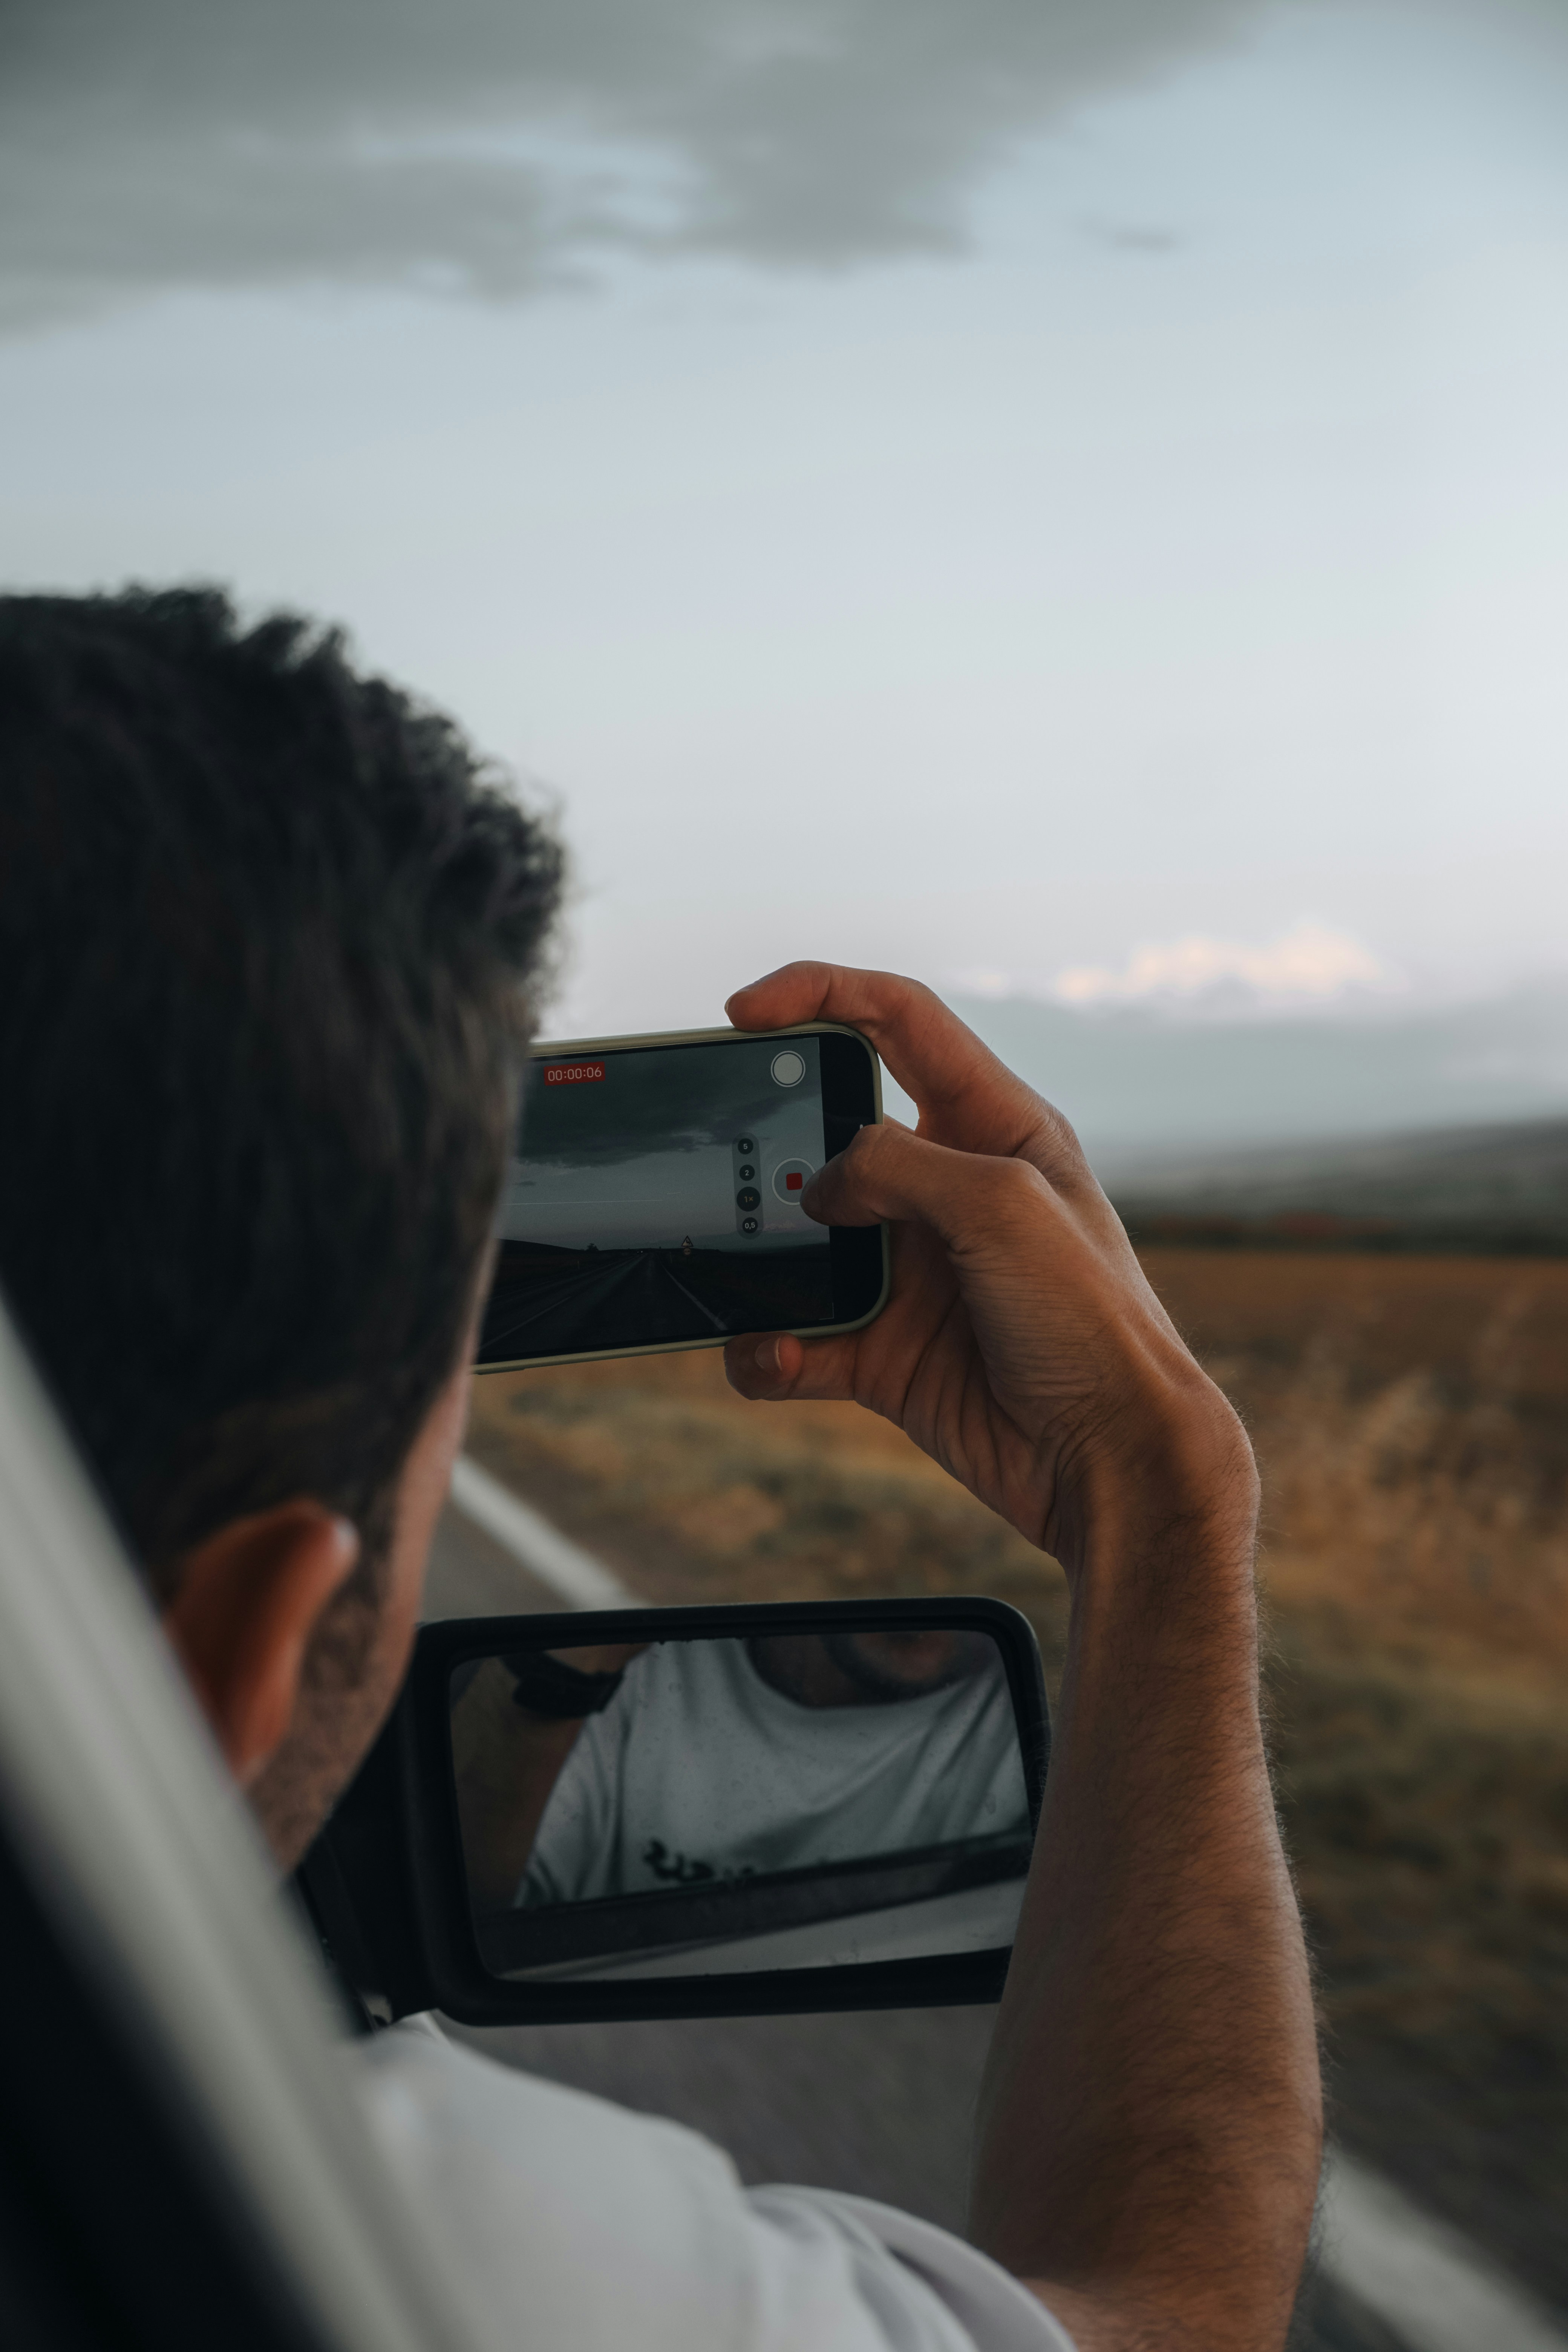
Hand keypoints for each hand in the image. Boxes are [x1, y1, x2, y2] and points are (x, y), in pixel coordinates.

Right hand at [723, 963, 1254, 1575]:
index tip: (743, 1011)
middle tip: (726, 1156)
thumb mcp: (1002, 1206)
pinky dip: (769, 1348)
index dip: (819, 994)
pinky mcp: (885, 1351)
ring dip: (758, 1257)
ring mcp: (911, 1273)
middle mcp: (948, 1191)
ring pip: (799, 1241)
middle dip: (770, 1139)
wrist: (1112, 1461)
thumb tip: (821, 1186)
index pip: (898, 1020)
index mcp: (995, 1126)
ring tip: (737, 1268)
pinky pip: (798, 1338)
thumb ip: (897, 1167)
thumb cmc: (1091, 1321)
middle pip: (830, 1129)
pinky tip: (770, 1355)